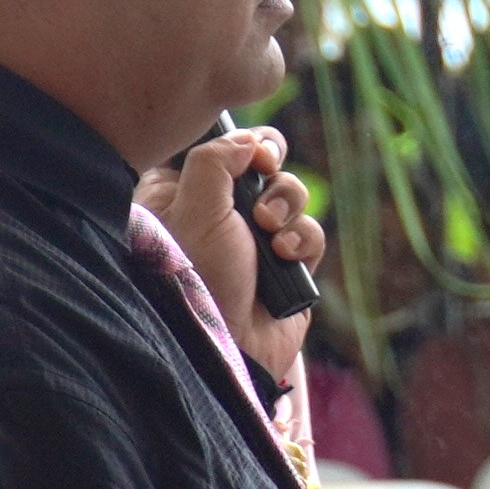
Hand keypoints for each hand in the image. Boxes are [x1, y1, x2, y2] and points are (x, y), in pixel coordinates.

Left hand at [154, 129, 315, 371]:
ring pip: (290, 197)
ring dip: (288, 205)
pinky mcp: (285, 267)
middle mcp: (216, 216)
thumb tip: (249, 140)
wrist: (225, 348)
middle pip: (262, 166)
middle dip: (271, 173)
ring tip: (271, 231)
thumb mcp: (194, 207)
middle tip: (266, 174)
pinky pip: (310, 234)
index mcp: (180, 197)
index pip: (216, 150)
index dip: (241, 143)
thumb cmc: (196, 278)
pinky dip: (303, 240)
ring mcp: (253, 242)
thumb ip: (217, 159)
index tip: (253, 151)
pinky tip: (286, 255)